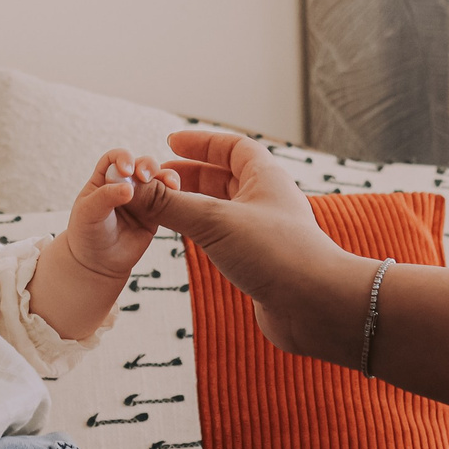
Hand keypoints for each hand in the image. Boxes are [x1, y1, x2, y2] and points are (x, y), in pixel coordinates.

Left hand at [63, 146, 181, 281]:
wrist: (98, 264)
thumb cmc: (87, 234)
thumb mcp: (89, 213)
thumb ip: (106, 197)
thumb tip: (129, 188)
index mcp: (104, 179)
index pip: (114, 158)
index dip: (123, 157)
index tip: (126, 170)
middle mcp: (124, 185)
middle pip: (140, 164)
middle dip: (147, 165)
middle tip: (145, 177)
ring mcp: (142, 198)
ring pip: (157, 178)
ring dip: (165, 175)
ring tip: (169, 184)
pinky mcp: (155, 213)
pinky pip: (167, 198)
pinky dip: (174, 191)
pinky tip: (175, 191)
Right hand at [155, 130, 360, 359]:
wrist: (316, 307)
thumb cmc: (277, 254)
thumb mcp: (215, 221)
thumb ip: (170, 204)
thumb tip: (131, 190)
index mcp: (265, 177)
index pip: (232, 146)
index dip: (201, 142)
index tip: (171, 142)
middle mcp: (266, 200)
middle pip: (224, 177)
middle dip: (189, 175)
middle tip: (156, 179)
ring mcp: (263, 232)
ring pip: (222, 209)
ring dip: (193, 205)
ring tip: (162, 207)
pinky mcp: (258, 262)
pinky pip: (224, 238)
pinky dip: (202, 233)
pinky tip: (185, 239)